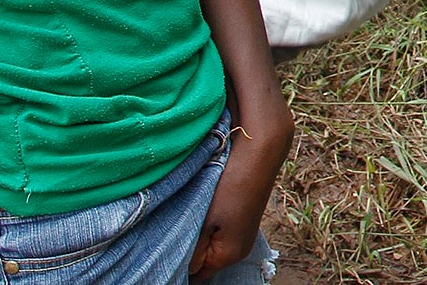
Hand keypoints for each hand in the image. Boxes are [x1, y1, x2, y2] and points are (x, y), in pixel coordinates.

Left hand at [187, 110, 289, 279]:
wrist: (259, 154)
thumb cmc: (232, 186)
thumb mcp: (205, 220)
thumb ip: (193, 249)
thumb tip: (185, 269)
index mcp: (230, 255)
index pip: (197, 275)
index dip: (181, 265)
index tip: (168, 249)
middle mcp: (240, 250)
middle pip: (205, 261)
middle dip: (190, 250)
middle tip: (176, 229)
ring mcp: (243, 235)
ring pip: (211, 246)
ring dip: (199, 236)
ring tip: (191, 216)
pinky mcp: (242, 221)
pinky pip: (219, 233)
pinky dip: (209, 226)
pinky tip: (204, 209)